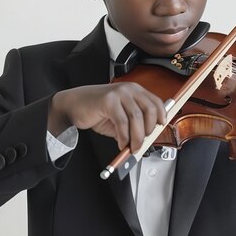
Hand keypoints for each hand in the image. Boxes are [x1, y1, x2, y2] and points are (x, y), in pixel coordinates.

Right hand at [48, 83, 165, 151]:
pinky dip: (124, 137)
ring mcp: (118, 93)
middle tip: (142, 143)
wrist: (73, 105)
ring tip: (132, 147)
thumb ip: (133, 123)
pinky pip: (122, 122)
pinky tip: (121, 143)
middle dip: (148, 130)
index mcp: (134, 90)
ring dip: (136, 137)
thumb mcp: (120, 116)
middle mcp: (128, 89)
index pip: (156, 102)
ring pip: (137, 118)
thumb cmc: (96, 110)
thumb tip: (146, 138)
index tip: (159, 128)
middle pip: (149, 110)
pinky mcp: (108, 101)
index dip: (161, 116)